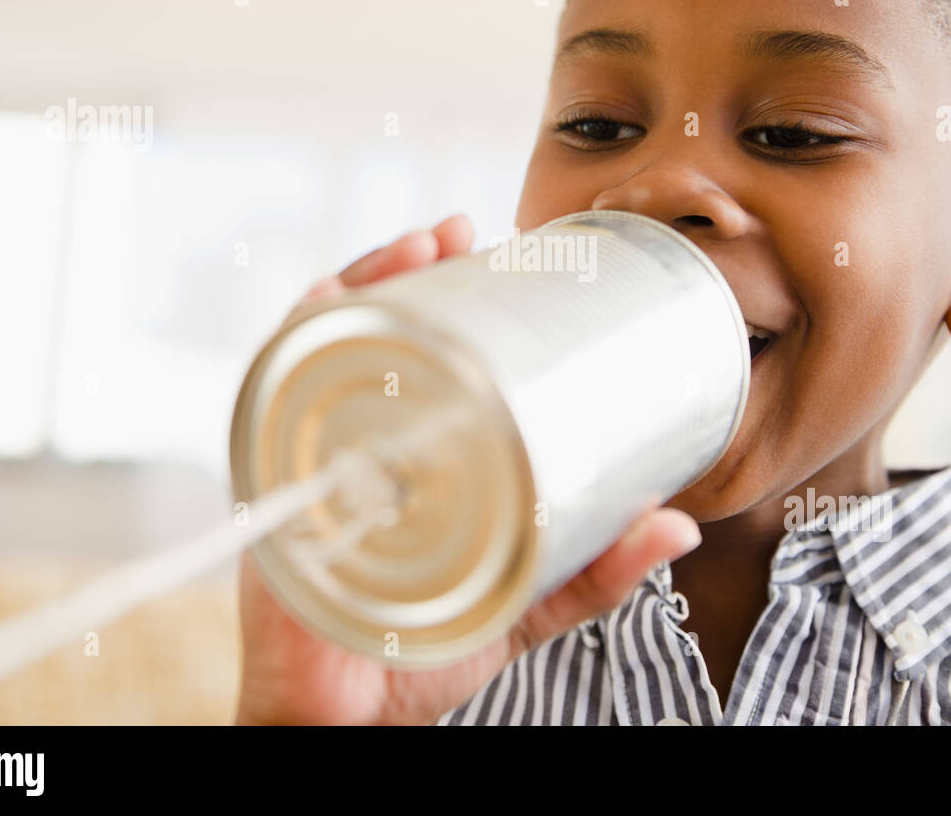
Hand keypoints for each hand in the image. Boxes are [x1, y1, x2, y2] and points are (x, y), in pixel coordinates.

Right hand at [234, 213, 701, 724]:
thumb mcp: (525, 593)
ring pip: (324, 346)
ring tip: (413, 247)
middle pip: (371, 333)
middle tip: (454, 230)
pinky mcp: (277, 484)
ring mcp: (312, 454)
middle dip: (405, 268)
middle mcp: (355, 441)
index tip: (497, 248)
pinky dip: (294, 341)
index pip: (422, 355)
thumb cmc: (424, 649)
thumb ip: (595, 567)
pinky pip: (272, 396)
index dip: (450, 296)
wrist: (347, 720)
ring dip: (363, 284)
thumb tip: (678, 523)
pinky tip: (325, 298)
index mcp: (408, 454)